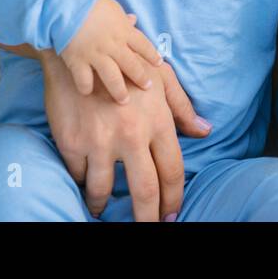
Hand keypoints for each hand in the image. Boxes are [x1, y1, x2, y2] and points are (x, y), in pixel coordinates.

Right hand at [41, 49, 210, 220]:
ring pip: (104, 192)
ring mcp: (99, 142)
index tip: (173, 213)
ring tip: (104, 212)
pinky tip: (85, 186)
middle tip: (149, 228)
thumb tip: (205, 132)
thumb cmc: (126, 62)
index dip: (174, 198)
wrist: (78, 49)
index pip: (172, 172)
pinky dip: (81, 184)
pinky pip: (79, 176)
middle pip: (145, 191)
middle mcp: (131, 136)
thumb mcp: (161, 77)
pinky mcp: (72, 143)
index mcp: (157, 122)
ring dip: (104, 207)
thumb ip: (182, 108)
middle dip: (149, 218)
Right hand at [61, 0, 163, 102]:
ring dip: (119, 90)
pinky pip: (84, 79)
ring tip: (124, 100)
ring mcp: (96, 54)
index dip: (152, 55)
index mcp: (124, 31)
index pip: (144, 45)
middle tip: (147, 87)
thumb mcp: (113, 8)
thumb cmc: (91, 3)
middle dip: (141, 78)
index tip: (159, 64)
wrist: (67, 3)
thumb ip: (122, 19)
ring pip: (112, 77)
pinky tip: (87, 92)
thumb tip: (133, 19)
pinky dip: (86, 87)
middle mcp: (113, 45)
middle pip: (132, 65)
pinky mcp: (78, 60)